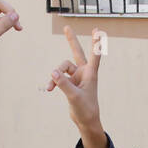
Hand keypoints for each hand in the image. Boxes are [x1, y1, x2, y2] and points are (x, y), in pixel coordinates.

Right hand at [47, 25, 106, 147]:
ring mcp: (76, 77)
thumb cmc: (85, 109)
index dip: (95, 42)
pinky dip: (54, 82)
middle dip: (71, 40)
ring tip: (50, 87)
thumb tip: (53, 72)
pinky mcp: (70, 83)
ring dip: (55, 76)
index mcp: (90, 74)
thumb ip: (63, 83)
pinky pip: (58, 78)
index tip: (97, 30)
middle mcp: (83, 73)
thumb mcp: (74, 96)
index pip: (94, 55)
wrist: (85, 121)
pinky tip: (49, 88)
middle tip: (66, 27)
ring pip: (62, 68)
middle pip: (76, 52)